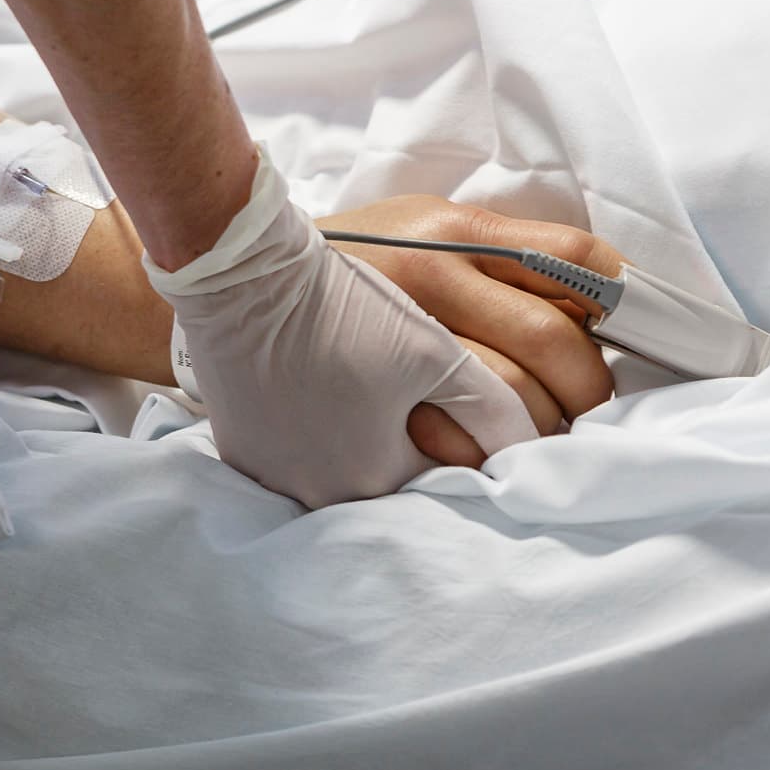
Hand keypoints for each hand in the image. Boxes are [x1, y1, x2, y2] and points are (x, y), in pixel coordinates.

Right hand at [147, 153, 540, 507]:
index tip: (501, 401)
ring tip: (377, 389)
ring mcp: (279, 477)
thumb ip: (495, 401)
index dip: (487, 433)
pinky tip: (325, 389)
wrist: (238, 275)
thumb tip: (531, 439)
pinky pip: (301, 456)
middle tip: (436, 391)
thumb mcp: (432, 348)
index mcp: (382, 474)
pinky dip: (322, 432)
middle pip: (402, 478)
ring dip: (375, 440)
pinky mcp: (244, 453)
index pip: (459, 473)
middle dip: (436, 440)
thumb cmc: (340, 305)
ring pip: (351, 469)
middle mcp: (329, 494)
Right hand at [316, 196, 626, 467]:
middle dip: (588, 384)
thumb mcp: (427, 224)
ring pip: (514, 402)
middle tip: (587, 402)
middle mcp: (429, 279)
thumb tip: (596, 303)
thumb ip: (502, 255)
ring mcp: (393, 344)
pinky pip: (454, 445)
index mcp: (452, 232)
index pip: (578, 264)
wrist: (235, 279)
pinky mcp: (363, 402)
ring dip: (542, 424)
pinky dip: (480, 452)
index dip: (632, 302)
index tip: (647, 334)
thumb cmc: (346, 254)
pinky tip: (474, 445)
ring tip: (533, 427)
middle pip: (555, 343)